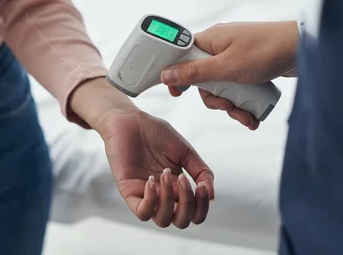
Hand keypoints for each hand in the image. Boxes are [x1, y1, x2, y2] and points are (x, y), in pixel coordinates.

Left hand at [69, 78, 214, 228]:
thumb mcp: (186, 152)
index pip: (195, 213)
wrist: (130, 121)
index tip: (202, 186)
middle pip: (181, 222)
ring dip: (169, 199)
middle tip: (184, 179)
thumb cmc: (156, 134)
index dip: (203, 206)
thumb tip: (213, 197)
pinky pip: (142, 212)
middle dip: (188, 205)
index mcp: (178, 188)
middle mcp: (163, 196)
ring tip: (164, 174)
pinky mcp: (129, 191)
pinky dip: (151, 201)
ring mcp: (146, 195)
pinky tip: (152, 180)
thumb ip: (201, 172)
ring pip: (163, 220)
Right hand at [160, 21, 298, 129]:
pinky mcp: (248, 66)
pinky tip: (252, 115)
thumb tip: (166, 74)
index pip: (182, 56)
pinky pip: (236, 87)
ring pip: (221, 86)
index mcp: (210, 40)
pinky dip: (242, 101)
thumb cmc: (266, 51)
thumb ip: (195, 73)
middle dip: (215, 99)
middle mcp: (220, 46)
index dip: (178, 76)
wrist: (304, 49)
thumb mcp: (227, 67)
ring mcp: (235, 56)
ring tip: (246, 117)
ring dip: (231, 105)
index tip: (178, 93)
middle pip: (202, 79)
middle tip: (227, 107)